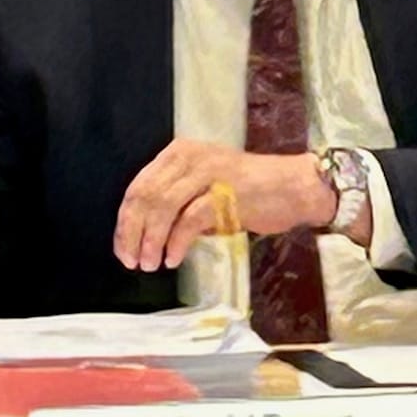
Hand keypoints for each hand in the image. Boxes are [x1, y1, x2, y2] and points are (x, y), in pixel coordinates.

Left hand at [113, 140, 335, 272]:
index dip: (125, 221)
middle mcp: (190, 157)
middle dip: (132, 233)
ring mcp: (208, 173)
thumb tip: (142, 232)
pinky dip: (176, 243)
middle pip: (146, 196)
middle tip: (131, 261)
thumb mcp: (204, 185)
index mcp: (179, 153)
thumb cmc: (249, 190)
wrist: (294, 187)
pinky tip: (173, 258)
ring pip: (163, 207)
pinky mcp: (225, 193)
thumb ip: (176, 199)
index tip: (122, 247)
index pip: (139, 186)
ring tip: (150, 264)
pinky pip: (189, 220)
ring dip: (151, 241)